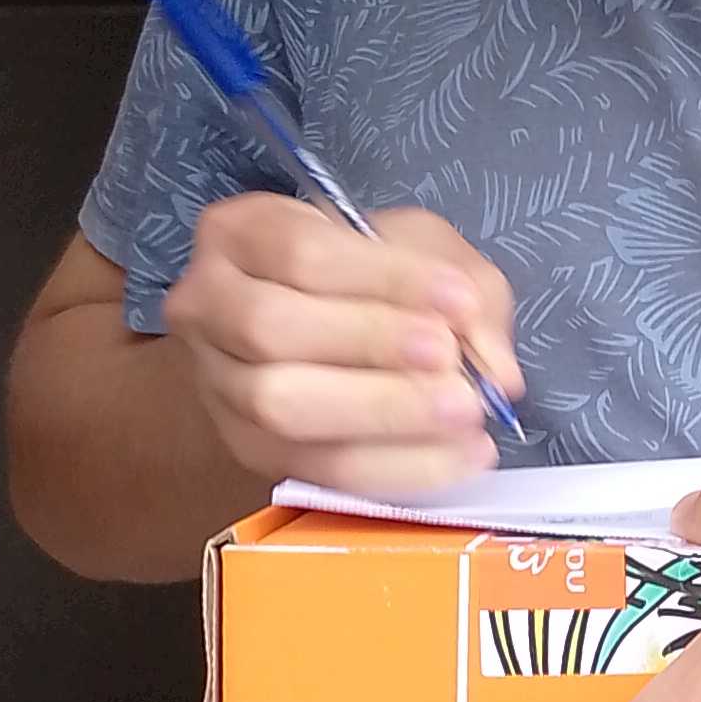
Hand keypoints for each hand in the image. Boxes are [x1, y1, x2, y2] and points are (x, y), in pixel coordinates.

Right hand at [164, 194, 519, 497]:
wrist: (323, 328)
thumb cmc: (373, 276)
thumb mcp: (423, 252)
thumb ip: (464, 290)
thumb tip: (494, 369)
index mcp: (242, 232)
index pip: (303, 252)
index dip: (385, 280)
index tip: (458, 301)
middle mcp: (206, 305)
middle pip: (271, 329)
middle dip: (371, 346)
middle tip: (451, 363)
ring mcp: (216, 385)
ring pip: (280, 407)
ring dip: (381, 412)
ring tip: (463, 414)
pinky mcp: (247, 450)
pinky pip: (313, 469)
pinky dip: (393, 468)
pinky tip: (457, 458)